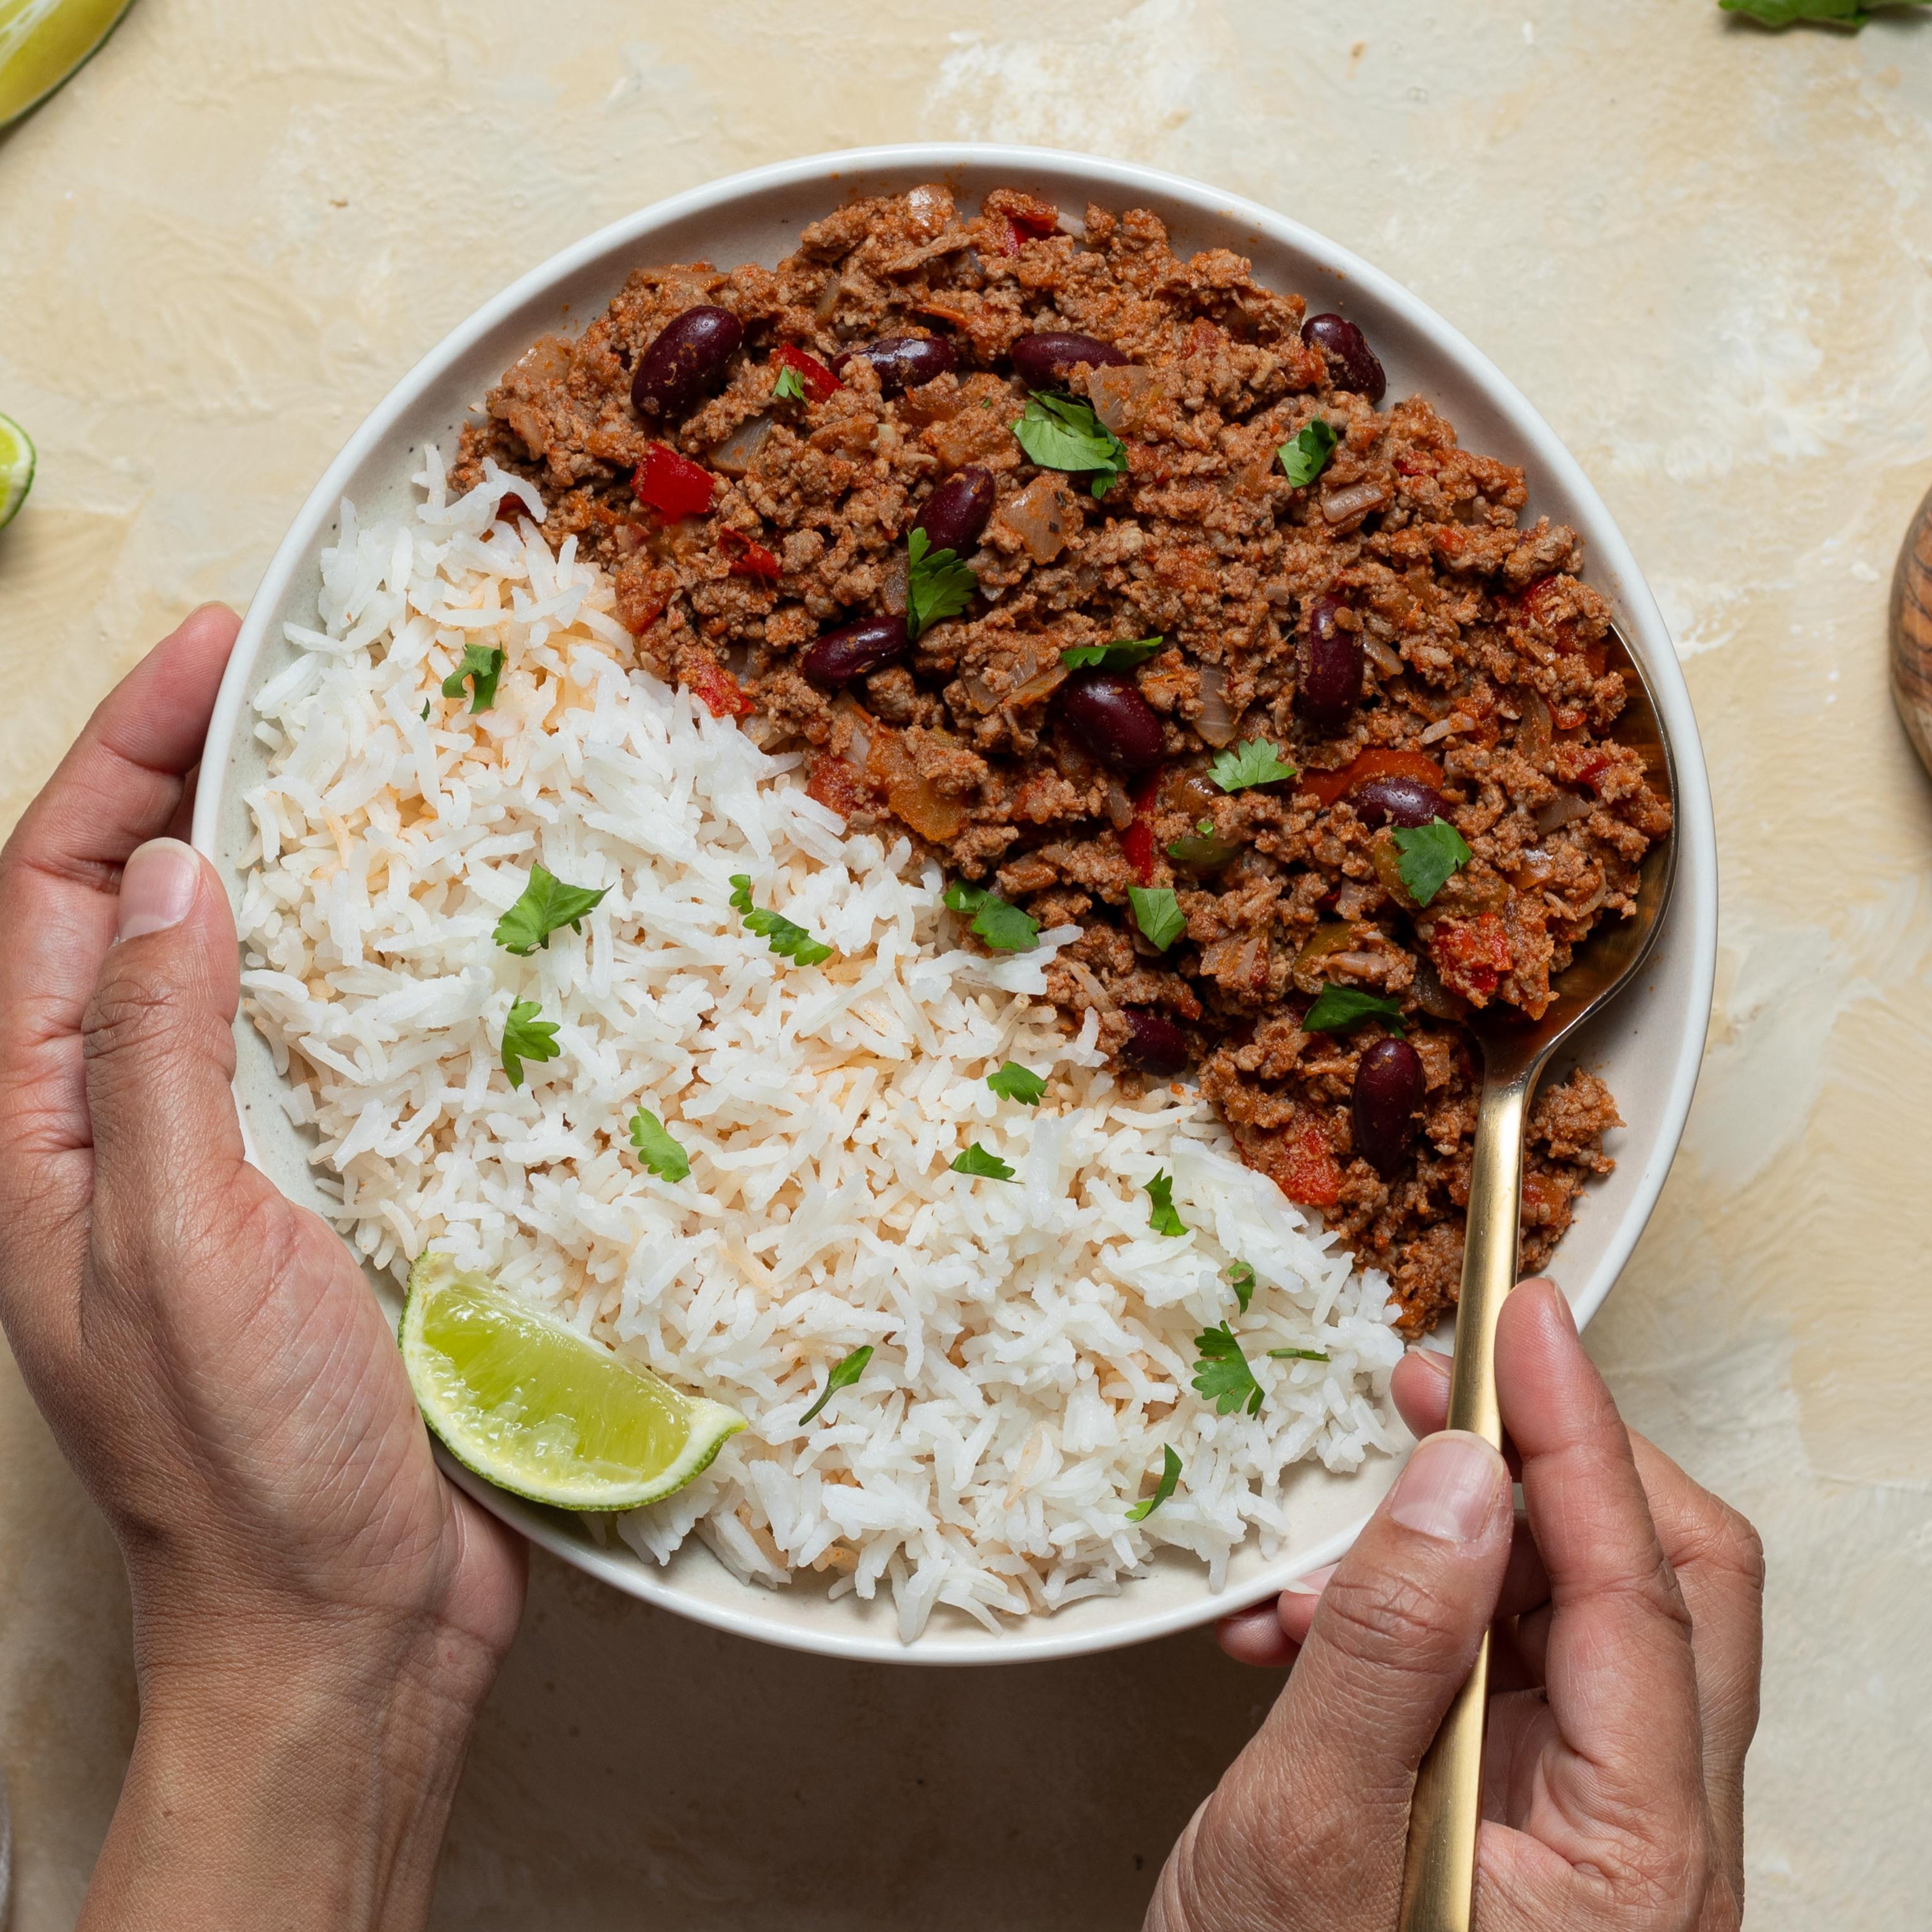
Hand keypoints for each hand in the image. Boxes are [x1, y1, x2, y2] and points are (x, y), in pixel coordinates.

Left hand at [0, 610, 526, 1929]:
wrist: (345, 1628)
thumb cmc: (245, 1465)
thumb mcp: (180, 1248)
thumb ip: (159, 1063)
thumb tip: (175, 881)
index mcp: (44, 1139)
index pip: (48, 897)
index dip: (117, 759)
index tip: (210, 652)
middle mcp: (123, 1135)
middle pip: (132, 911)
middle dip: (189, 779)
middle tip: (289, 677)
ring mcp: (228, 1164)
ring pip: (238, 971)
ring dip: (288, 865)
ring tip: (366, 773)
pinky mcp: (327, 1199)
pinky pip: (332, 1049)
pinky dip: (371, 972)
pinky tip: (438, 937)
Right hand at [1151, 1278, 1761, 1931]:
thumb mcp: (1304, 1836)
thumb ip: (1392, 1647)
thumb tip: (1459, 1476)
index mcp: (1638, 1862)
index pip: (1641, 1584)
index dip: (1576, 1426)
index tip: (1521, 1314)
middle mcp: (1654, 1849)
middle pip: (1656, 1592)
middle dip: (1541, 1466)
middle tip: (1438, 1383)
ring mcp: (1598, 1844)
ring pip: (1573, 1626)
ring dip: (1454, 1553)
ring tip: (1326, 1551)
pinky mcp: (1533, 1836)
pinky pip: (1505, 1685)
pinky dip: (1416, 1629)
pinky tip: (1311, 1633)